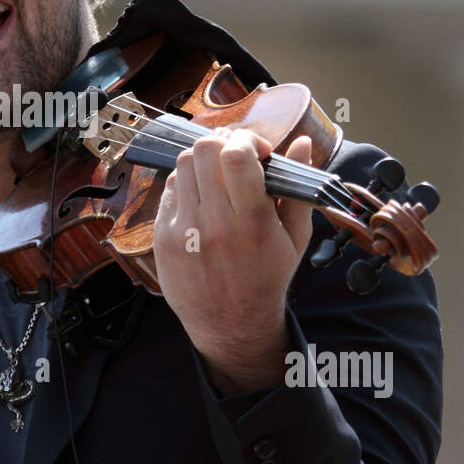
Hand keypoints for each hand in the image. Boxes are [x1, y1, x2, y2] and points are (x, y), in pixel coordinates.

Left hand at [152, 129, 314, 395]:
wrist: (230, 324)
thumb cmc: (267, 278)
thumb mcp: (294, 238)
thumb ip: (297, 189)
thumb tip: (301, 142)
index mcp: (252, 222)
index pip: (236, 155)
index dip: (246, 139)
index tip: (257, 151)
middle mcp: (214, 223)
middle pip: (205, 150)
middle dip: (223, 144)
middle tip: (235, 156)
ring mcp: (183, 230)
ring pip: (183, 164)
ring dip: (204, 161)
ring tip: (218, 177)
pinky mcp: (162, 237)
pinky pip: (169, 189)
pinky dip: (187, 184)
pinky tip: (202, 198)